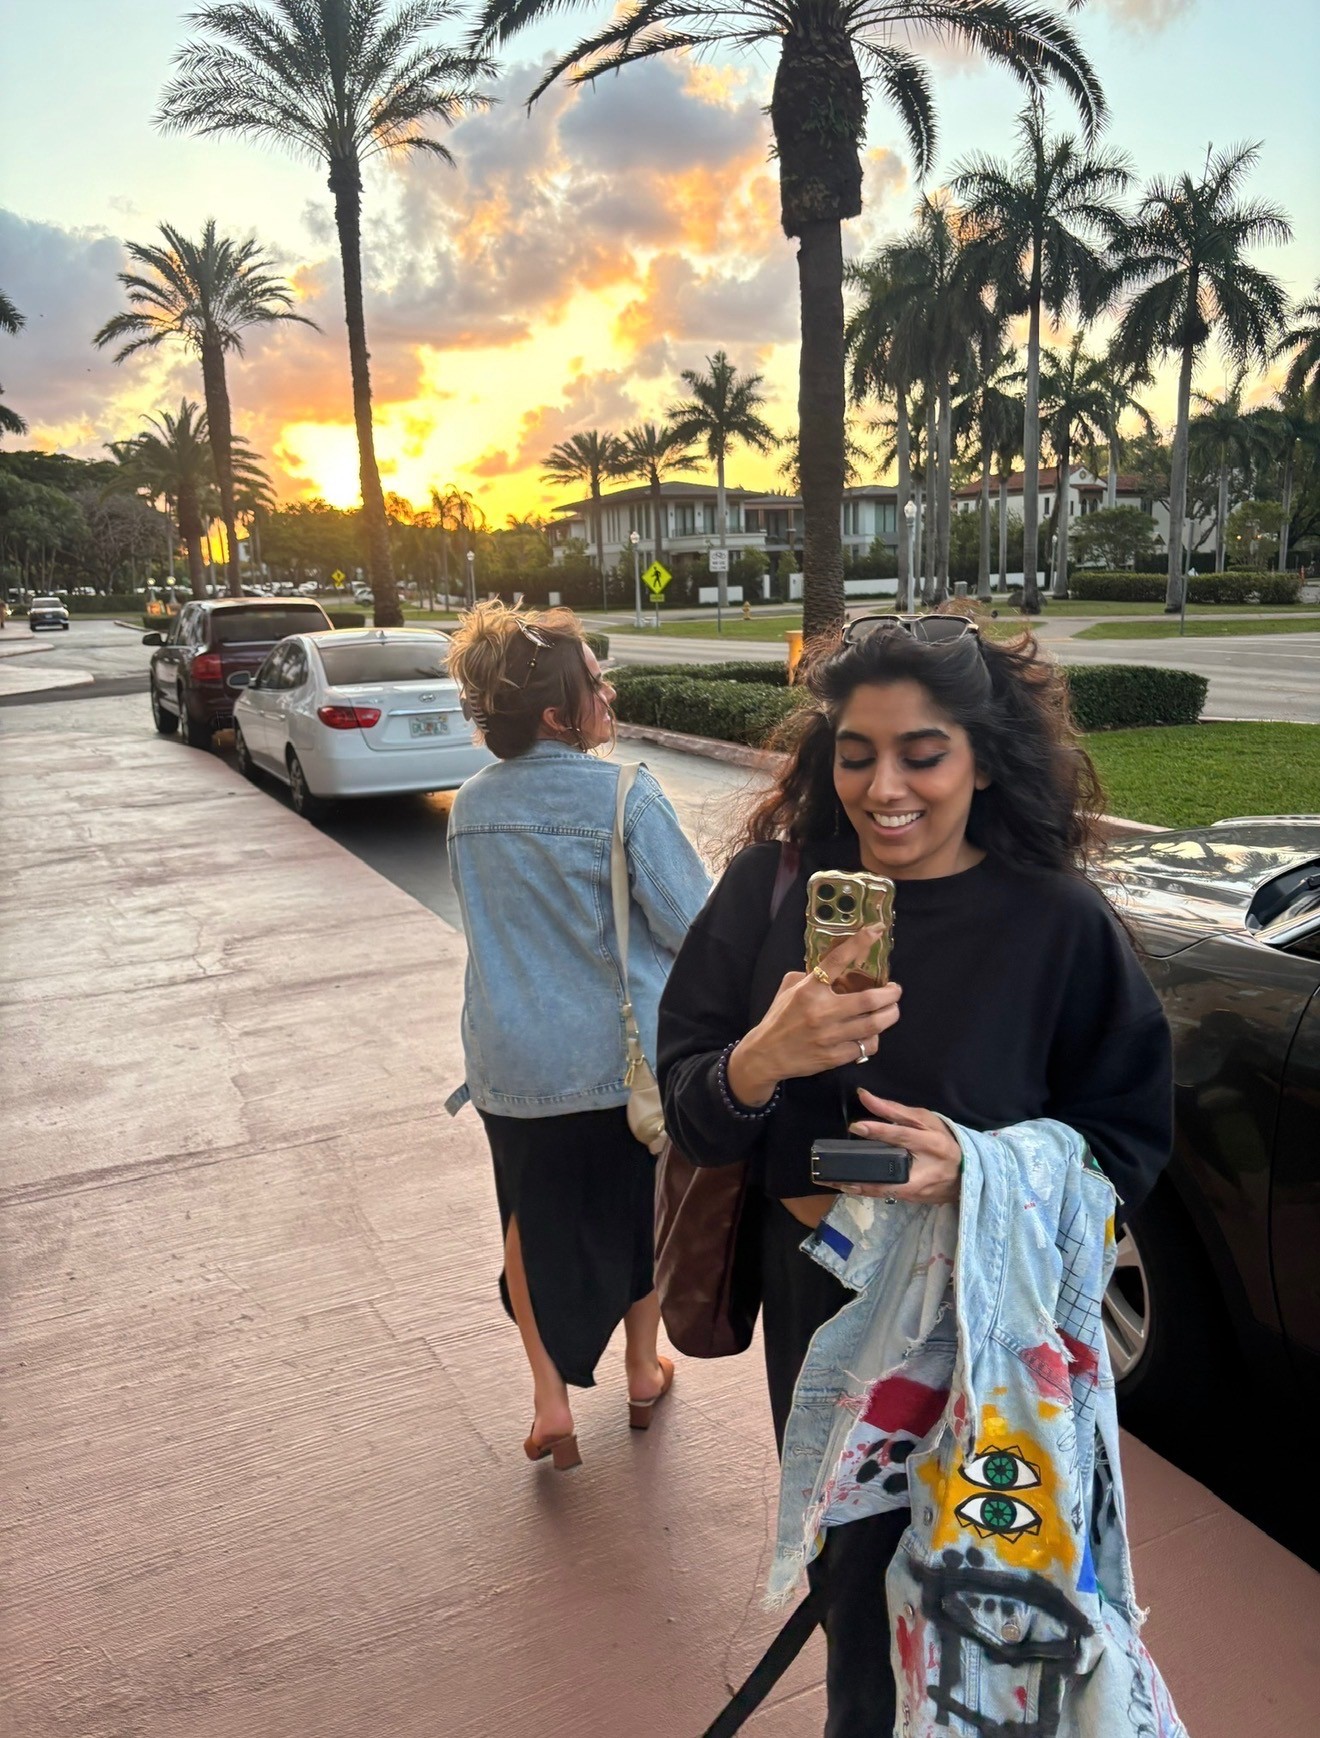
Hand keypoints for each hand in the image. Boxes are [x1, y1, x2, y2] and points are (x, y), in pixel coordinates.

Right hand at [726, 937, 901, 1106]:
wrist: (766, 1055)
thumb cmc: (779, 1018)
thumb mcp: (788, 989)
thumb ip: (811, 975)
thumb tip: (837, 967)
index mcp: (809, 990)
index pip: (837, 960)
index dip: (859, 943)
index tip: (876, 930)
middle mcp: (821, 1011)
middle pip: (869, 999)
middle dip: (891, 993)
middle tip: (895, 990)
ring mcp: (829, 1036)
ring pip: (874, 1025)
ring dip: (890, 1015)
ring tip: (891, 1010)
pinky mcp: (834, 1057)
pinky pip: (866, 1046)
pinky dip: (874, 1038)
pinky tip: (872, 1034)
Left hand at [833, 1092, 961, 1205]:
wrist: (968, 1173)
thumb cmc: (944, 1140)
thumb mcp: (925, 1120)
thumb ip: (894, 1110)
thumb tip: (864, 1096)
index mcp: (931, 1142)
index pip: (902, 1135)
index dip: (879, 1130)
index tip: (856, 1126)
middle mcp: (925, 1168)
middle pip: (889, 1169)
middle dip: (860, 1171)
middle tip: (831, 1169)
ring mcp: (919, 1188)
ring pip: (885, 1188)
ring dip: (857, 1186)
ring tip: (832, 1180)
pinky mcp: (913, 1199)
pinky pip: (887, 1194)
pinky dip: (867, 1190)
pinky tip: (848, 1186)